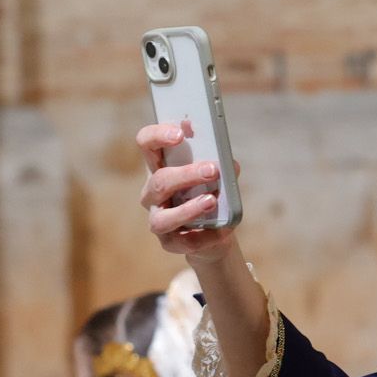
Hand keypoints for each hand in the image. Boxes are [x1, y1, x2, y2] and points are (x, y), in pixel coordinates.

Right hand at [138, 122, 241, 266]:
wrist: (216, 229)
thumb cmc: (211, 192)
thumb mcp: (219, 175)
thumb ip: (222, 165)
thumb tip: (229, 164)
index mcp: (160, 166)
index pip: (146, 143)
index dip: (158, 135)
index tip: (180, 134)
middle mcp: (153, 192)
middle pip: (159, 180)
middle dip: (186, 175)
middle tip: (212, 170)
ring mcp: (157, 218)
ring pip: (162, 218)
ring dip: (188, 210)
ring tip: (212, 202)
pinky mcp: (169, 242)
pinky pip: (183, 242)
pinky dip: (205, 236)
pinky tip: (221, 231)